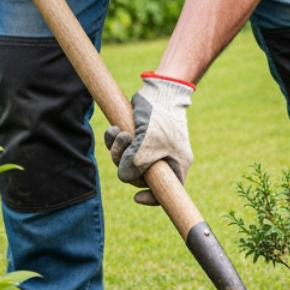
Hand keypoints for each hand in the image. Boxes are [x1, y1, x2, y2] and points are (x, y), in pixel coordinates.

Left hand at [103, 74, 195, 206]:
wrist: (161, 90)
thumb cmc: (160, 119)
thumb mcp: (147, 146)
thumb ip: (134, 166)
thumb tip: (123, 177)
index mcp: (176, 165)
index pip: (166, 191)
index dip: (152, 198)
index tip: (136, 197)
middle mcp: (165, 159)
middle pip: (139, 176)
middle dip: (126, 164)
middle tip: (124, 143)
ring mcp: (152, 148)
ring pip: (128, 161)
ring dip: (117, 150)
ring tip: (118, 133)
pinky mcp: (139, 136)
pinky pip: (123, 148)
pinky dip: (115, 141)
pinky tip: (114, 129)